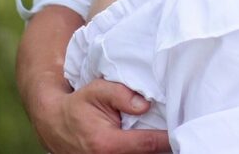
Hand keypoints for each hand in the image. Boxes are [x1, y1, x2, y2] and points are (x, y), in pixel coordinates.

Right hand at [30, 78, 169, 153]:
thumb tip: (146, 104)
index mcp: (107, 144)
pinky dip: (145, 150)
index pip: (148, 143)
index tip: (183, 128)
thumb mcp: (97, 90)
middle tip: (180, 128)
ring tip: (169, 134)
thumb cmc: (78, 105)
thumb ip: (121, 94)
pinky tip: (153, 140)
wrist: (54, 123)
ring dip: (154, 148)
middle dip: (164, 144)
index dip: (168, 137)